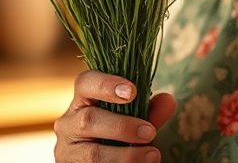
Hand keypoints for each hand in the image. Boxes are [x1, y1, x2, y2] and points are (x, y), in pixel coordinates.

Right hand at [54, 70, 176, 161]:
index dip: (106, 84)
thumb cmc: (117, 137)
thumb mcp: (133, 121)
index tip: (132, 91)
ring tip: (153, 155)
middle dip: (123, 126)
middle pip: (89, 119)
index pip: (85, 83)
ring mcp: (68, 151)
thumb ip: (150, 112)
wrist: (102, 162)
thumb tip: (169, 100)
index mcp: (82, 101)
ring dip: (126, 155)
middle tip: (150, 132)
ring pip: (93, 154)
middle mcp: (68, 124)